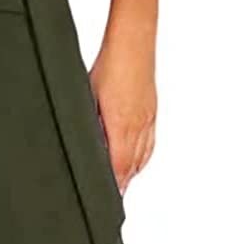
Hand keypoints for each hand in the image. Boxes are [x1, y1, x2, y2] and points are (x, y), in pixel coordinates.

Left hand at [89, 36, 156, 195]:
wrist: (134, 42)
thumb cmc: (109, 65)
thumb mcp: (90, 97)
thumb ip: (92, 127)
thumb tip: (89, 147)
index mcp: (122, 125)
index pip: (118, 167)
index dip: (114, 186)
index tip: (108, 201)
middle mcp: (139, 126)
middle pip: (131, 166)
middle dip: (122, 184)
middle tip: (113, 201)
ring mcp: (148, 119)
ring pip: (142, 156)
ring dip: (131, 172)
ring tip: (121, 186)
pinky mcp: (152, 112)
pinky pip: (149, 143)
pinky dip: (142, 157)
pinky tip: (136, 161)